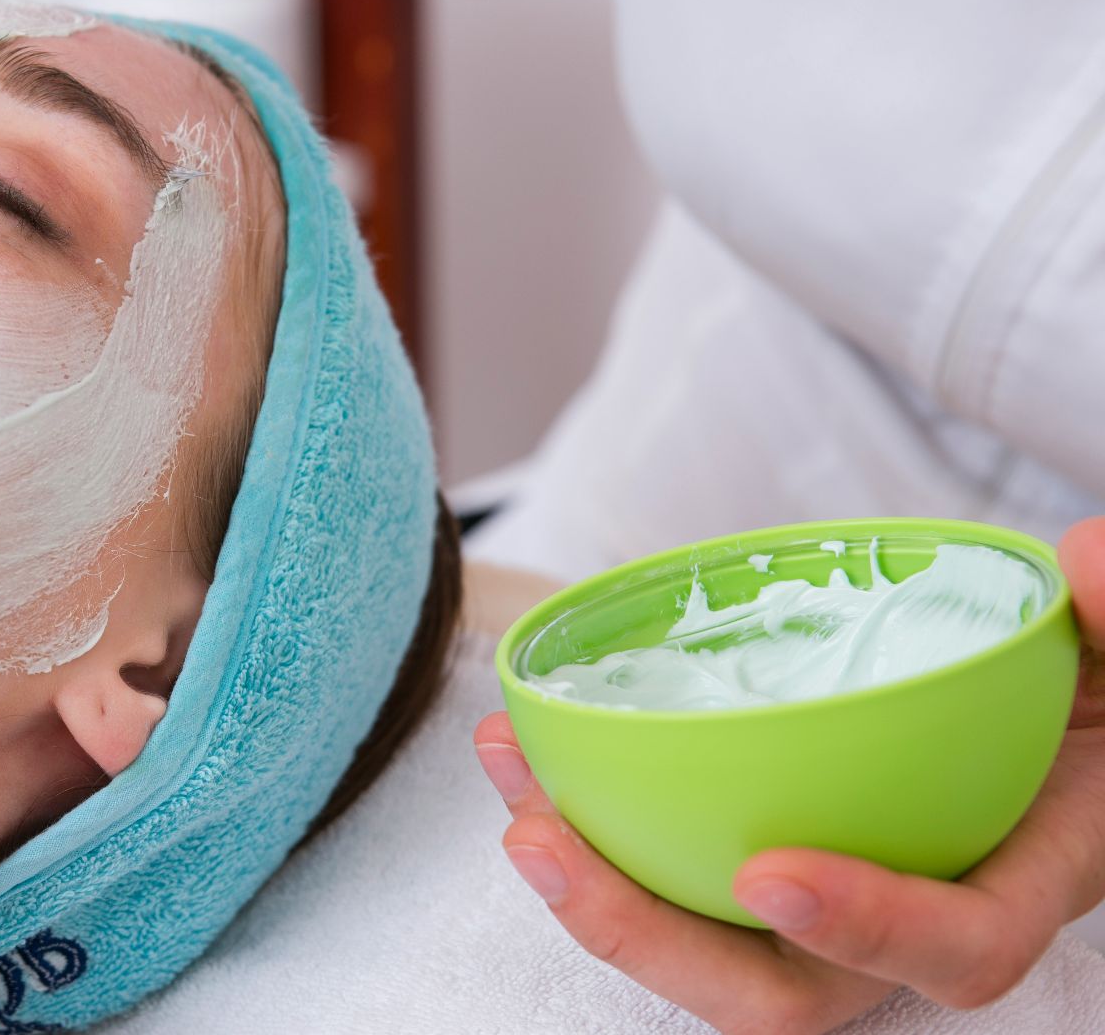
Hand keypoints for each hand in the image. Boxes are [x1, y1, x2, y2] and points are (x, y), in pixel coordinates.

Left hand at [472, 518, 1104, 1034]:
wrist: (1061, 706)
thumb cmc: (1098, 688)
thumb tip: (1089, 564)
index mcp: (1017, 880)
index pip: (955, 946)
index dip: (866, 927)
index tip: (769, 872)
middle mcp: (906, 913)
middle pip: (777, 991)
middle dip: (648, 937)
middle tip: (546, 845)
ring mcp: (825, 894)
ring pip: (700, 941)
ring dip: (589, 881)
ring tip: (510, 783)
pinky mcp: (758, 852)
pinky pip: (669, 870)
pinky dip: (591, 819)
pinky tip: (522, 749)